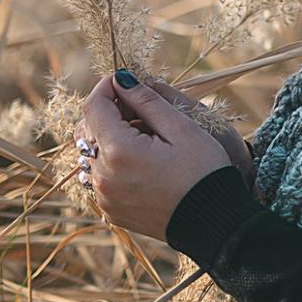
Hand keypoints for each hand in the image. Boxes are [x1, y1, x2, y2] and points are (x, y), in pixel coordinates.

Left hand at [75, 70, 233, 241]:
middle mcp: (103, 176)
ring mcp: (104, 196)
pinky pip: (99, 176)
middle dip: (108, 112)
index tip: (124, 80)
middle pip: (87, 130)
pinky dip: (112, 161)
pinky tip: (141, 160)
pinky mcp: (110, 210)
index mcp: (119, 152)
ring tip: (143, 137)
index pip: (93, 107)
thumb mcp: (181, 128)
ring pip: (91, 153)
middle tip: (139, 109)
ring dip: (108, 137)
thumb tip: (122, 79)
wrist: (214, 222)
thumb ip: (147, 101)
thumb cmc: (203, 172)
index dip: (106, 87)